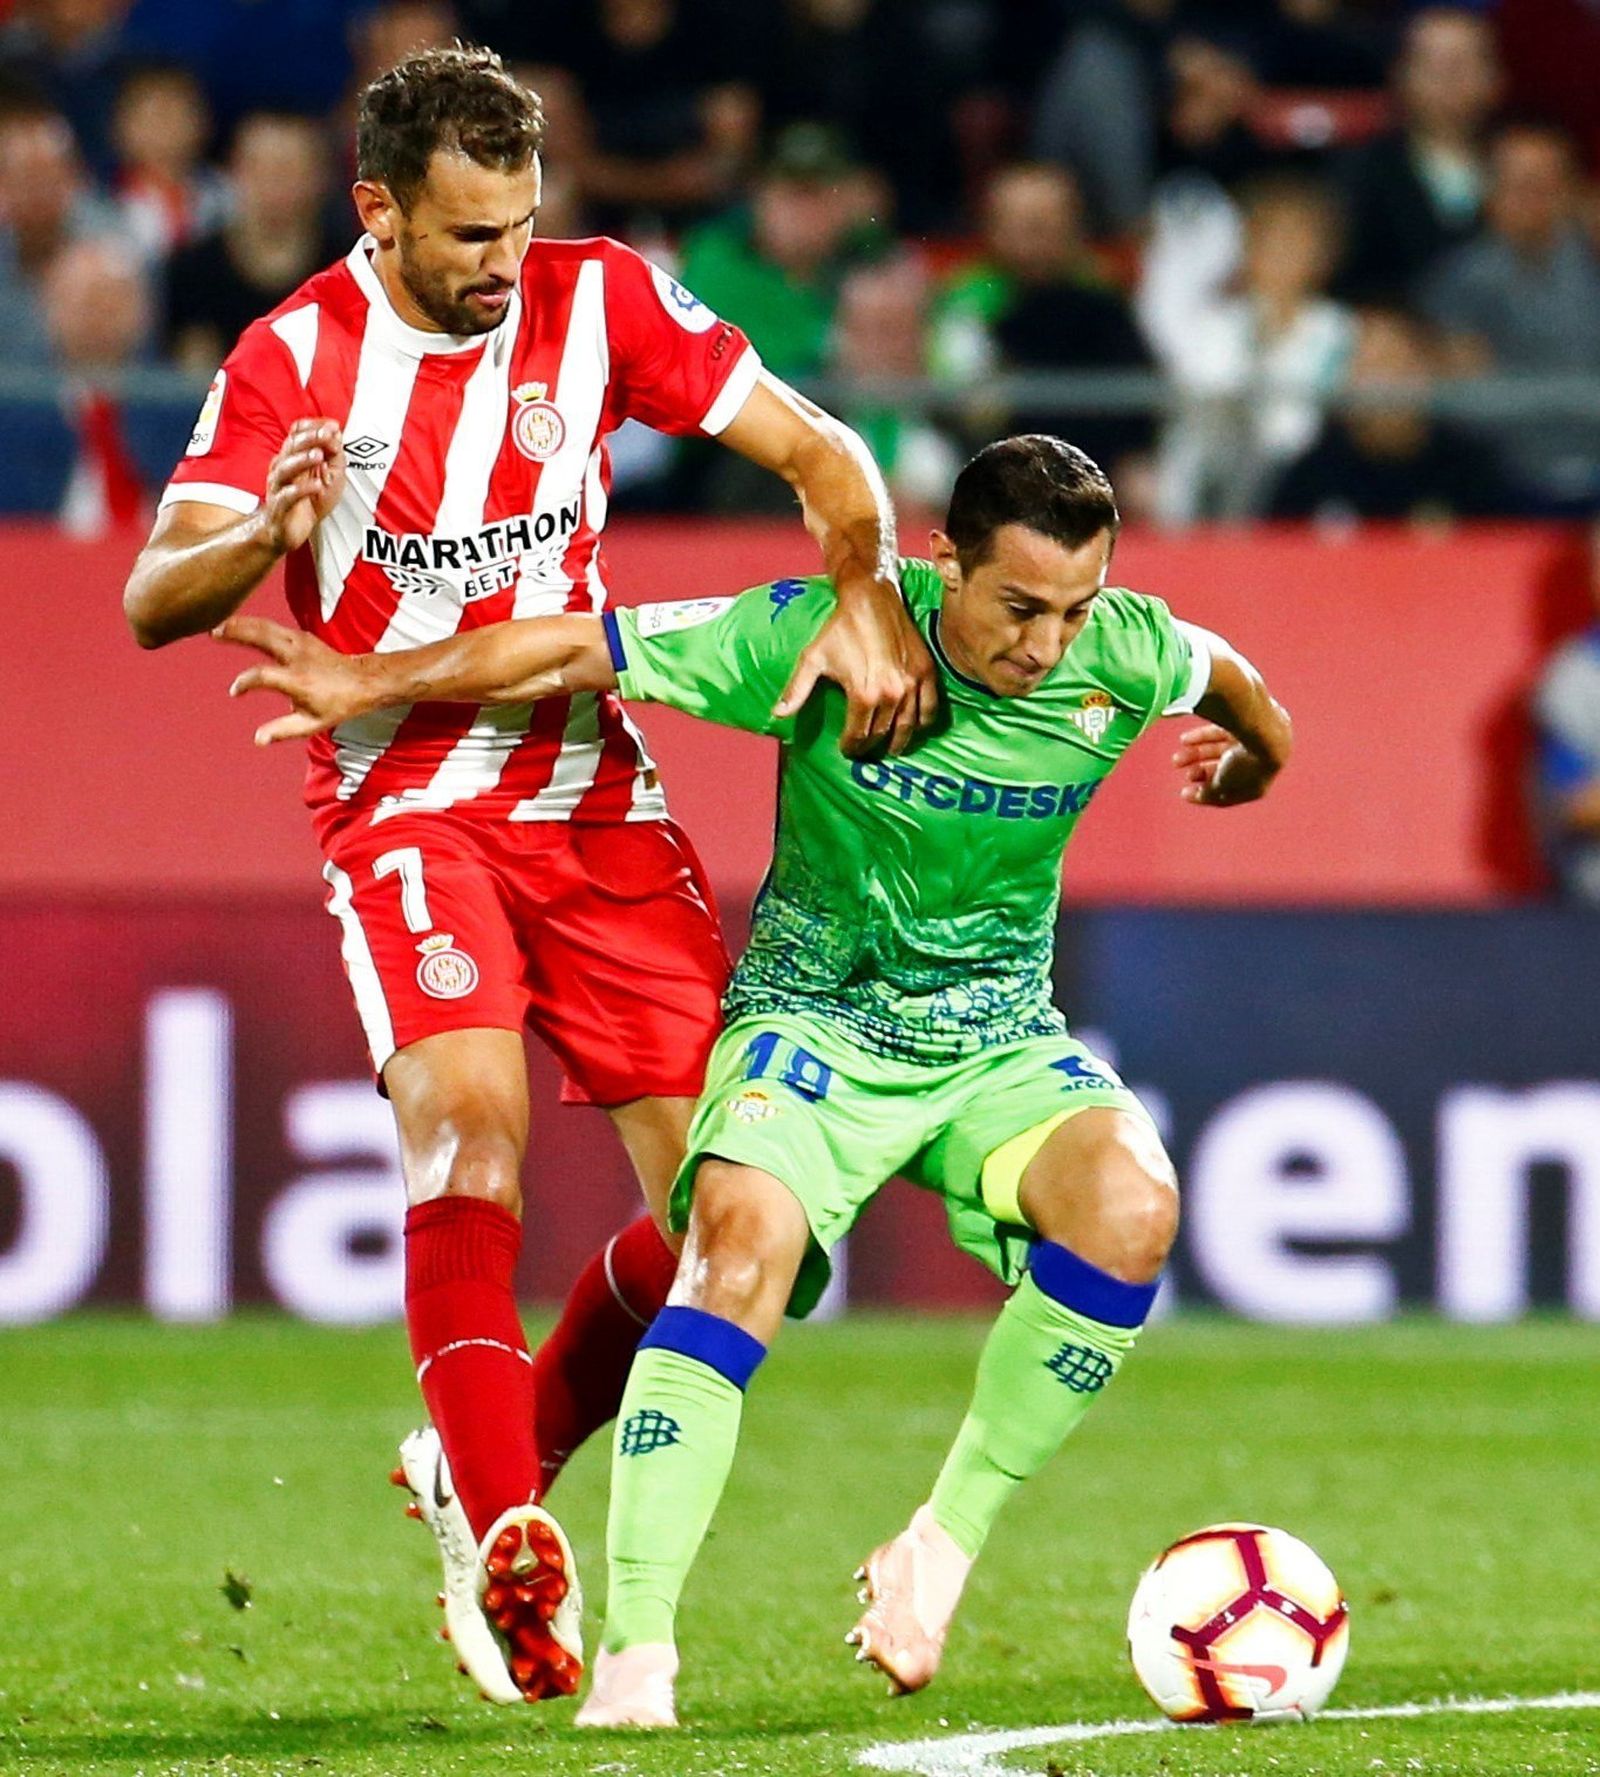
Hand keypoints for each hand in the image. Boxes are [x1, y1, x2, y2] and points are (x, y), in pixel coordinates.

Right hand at [214, 614, 371, 744]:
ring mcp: (301, 643)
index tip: (234, 692)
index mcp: (298, 681)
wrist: (363, 681)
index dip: (245, 683)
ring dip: (242, 624)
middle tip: (213, 633)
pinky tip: (239, 624)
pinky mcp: (303, 636)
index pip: (263, 676)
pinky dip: (255, 624)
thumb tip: (257, 740)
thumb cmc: (337, 705)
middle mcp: (298, 658)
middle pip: (263, 638)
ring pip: (267, 627)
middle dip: (238, 633)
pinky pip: (274, 626)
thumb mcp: (312, 724)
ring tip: (218, 626)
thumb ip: (283, 731)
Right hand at [259, 419, 344, 555]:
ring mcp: (279, 487)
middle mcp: (283, 467)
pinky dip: (302, 490)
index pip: (298, 434)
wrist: (289, 531)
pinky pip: (287, 496)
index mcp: (293, 457)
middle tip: (327, 435)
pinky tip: (316, 486)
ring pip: (286, 468)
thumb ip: (334, 456)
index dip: (314, 427)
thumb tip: (337, 434)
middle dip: (310, 438)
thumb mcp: (331, 477)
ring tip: (319, 456)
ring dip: (303, 460)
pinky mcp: (280, 507)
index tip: (334, 426)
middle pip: (291, 446)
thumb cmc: (309, 502)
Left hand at [774, 576, 937, 754]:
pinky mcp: (926, 672)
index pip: (859, 735)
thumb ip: (797, 689)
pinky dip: (923, 723)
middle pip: (882, 734)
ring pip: (908, 727)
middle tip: (865, 751)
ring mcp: (912, 684)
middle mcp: (891, 694)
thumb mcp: (812, 658)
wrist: (871, 598)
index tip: (848, 751)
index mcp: (864, 694)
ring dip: (898, 741)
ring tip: (889, 747)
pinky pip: (930, 708)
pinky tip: (913, 727)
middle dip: (871, 746)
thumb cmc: (840, 629)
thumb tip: (777, 714)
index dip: (852, 748)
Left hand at [1173, 723, 1277, 805]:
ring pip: (1220, 750)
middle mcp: (1258, 766)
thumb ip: (1206, 794)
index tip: (1183, 792)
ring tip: (1177, 758)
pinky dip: (1203, 736)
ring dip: (1197, 754)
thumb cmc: (1243, 765)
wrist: (1265, 734)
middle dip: (1200, 770)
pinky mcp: (1249, 724)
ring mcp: (1255, 744)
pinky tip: (1184, 740)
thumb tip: (1189, 795)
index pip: (1228, 793)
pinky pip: (1223, 732)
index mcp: (1256, 787)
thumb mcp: (1221, 786)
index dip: (1204, 794)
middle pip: (1223, 770)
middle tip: (1181, 768)